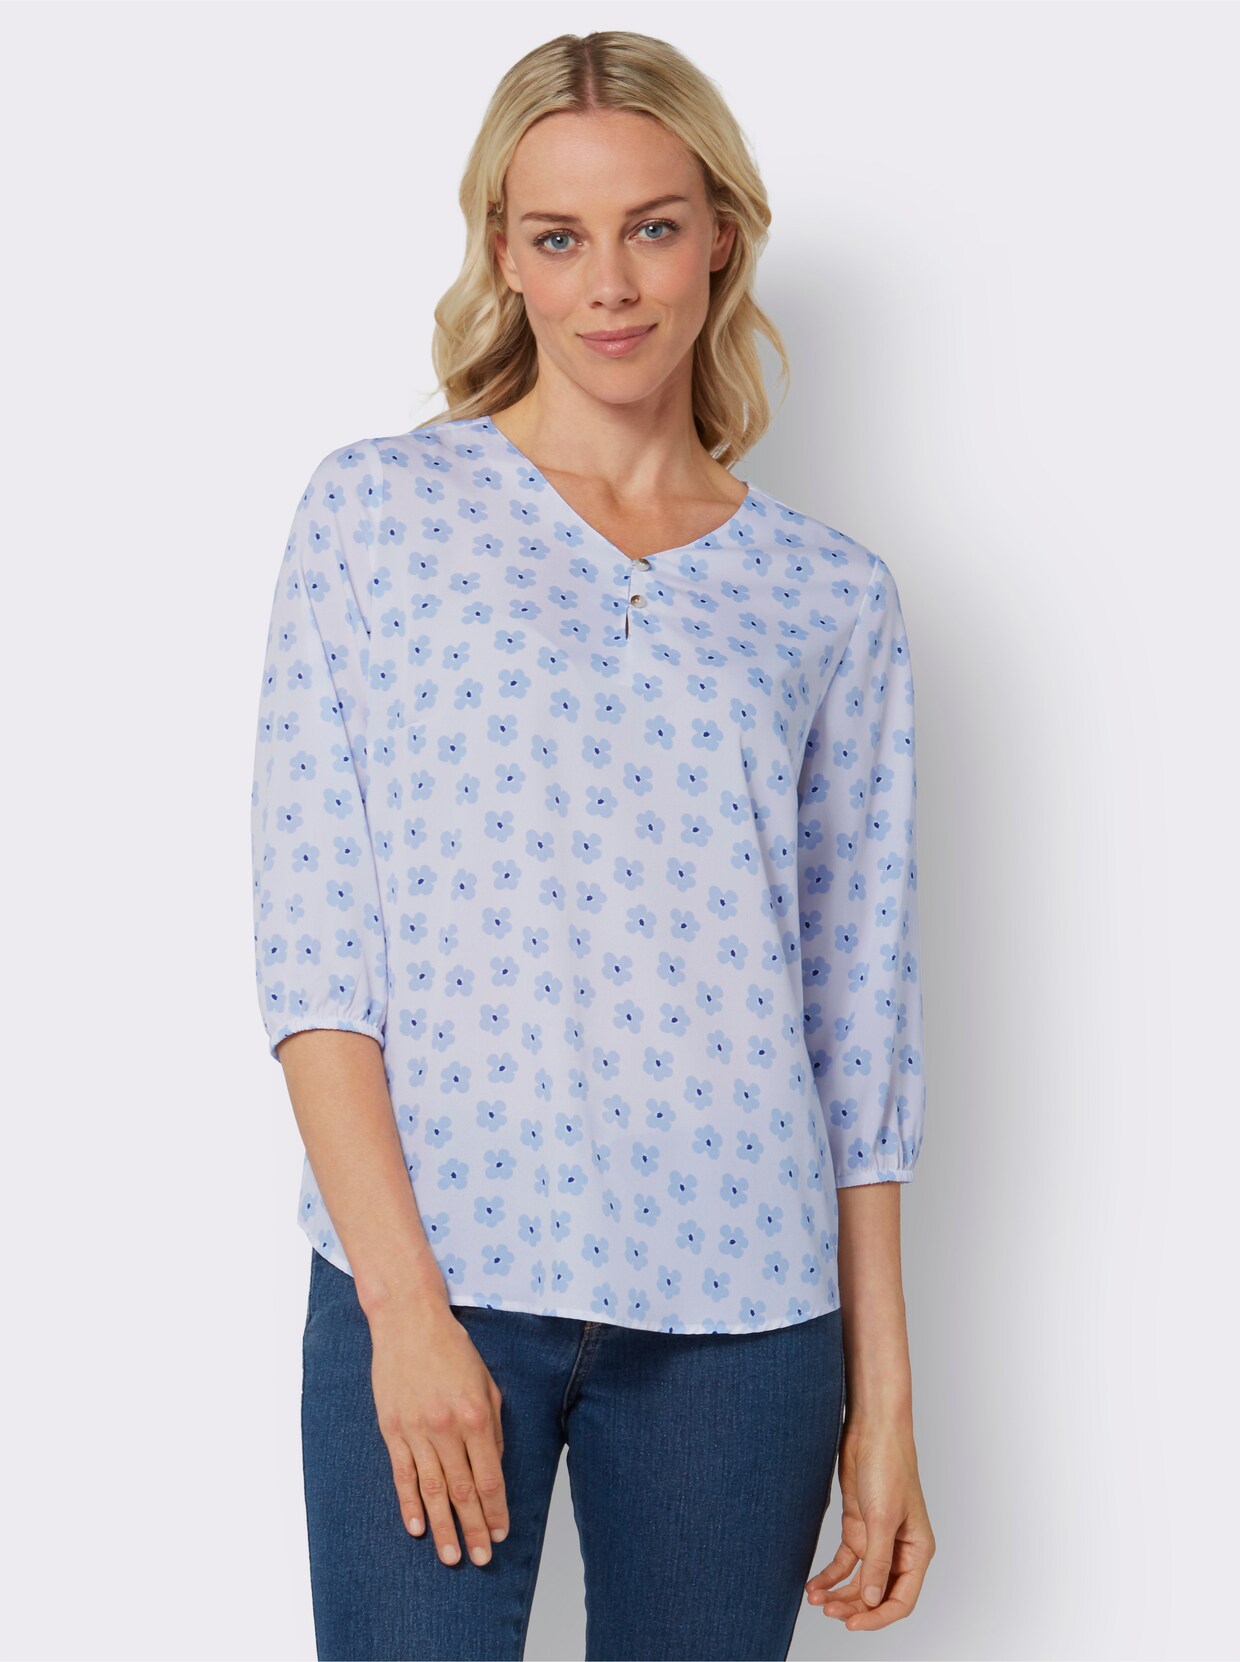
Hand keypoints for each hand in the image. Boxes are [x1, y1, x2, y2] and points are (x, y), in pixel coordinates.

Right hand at [368, 1300, 509, 1567]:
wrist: (408, 1321)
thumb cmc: (452, 1348)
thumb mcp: (486, 1382)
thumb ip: (493, 1426)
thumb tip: (493, 1465)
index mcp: (476, 1416)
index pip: (489, 1476)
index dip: (496, 1509)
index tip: (502, 1533)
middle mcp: (447, 1428)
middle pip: (463, 1491)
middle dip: (475, 1529)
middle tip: (482, 1559)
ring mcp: (416, 1431)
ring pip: (433, 1490)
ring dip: (443, 1527)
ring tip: (452, 1556)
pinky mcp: (392, 1430)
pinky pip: (403, 1475)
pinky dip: (410, 1504)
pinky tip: (416, 1528)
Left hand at [804, 1410, 934, 1629]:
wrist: (871, 1431)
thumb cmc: (889, 1467)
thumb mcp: (882, 1518)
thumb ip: (878, 1561)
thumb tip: (874, 1601)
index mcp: (917, 1550)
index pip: (902, 1599)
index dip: (878, 1617)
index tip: (852, 1624)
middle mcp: (899, 1550)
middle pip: (878, 1594)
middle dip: (854, 1607)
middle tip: (828, 1612)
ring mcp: (877, 1540)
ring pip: (860, 1582)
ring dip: (840, 1594)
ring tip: (817, 1600)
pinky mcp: (858, 1528)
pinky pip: (846, 1563)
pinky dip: (830, 1575)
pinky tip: (814, 1585)